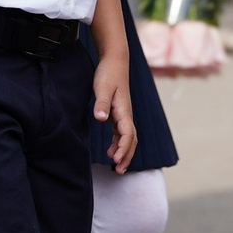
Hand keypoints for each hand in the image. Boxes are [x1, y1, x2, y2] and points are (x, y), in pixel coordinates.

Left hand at [93, 52, 136, 172]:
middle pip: (131, 140)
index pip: (127, 134)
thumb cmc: (108, 74)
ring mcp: (123, 115)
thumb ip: (101, 103)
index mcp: (123, 110)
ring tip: (116, 167)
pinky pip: (122, 133)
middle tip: (119, 171)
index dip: (123, 148)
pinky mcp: (118, 114)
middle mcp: (126, 115)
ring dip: (124, 153)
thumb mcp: (102, 87)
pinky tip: (111, 152)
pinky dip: (118, 144)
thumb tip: (100, 119)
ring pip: (128, 139)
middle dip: (127, 156)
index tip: (115, 159)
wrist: (115, 61)